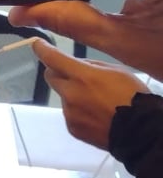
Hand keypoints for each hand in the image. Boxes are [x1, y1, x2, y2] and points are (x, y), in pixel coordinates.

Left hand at [31, 39, 147, 148]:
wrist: (140, 132)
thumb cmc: (133, 97)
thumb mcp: (116, 71)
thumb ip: (91, 66)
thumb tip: (75, 65)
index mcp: (82, 76)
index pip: (52, 58)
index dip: (42, 50)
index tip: (37, 45)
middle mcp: (71, 94)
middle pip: (51, 77)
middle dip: (58, 72)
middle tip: (74, 75)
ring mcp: (69, 112)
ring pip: (63, 96)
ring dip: (72, 95)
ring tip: (96, 102)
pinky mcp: (72, 127)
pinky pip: (69, 113)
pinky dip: (78, 111)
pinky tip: (95, 115)